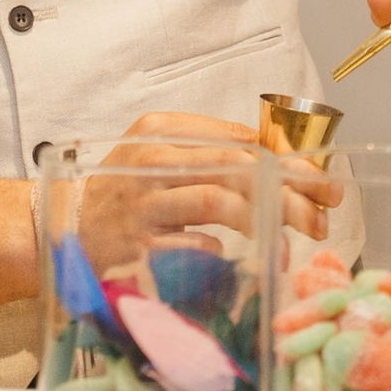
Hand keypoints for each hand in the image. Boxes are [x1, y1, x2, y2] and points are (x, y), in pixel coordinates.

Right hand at [77, 111, 340, 271]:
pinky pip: (194, 247)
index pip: (241, 140)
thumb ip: (211, 150)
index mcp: (163, 129)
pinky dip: (225, 252)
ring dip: (265, 221)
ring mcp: (144, 204)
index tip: (324, 184)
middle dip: (289, 193)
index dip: (290, 161)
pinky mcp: (138, 246)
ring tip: (291, 241)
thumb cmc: (124, 190)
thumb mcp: (161, 154)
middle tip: (322, 218)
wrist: (66, 228)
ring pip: (218, 202)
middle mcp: (153, 160)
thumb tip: (280, 158)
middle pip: (237, 168)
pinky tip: (247, 261)